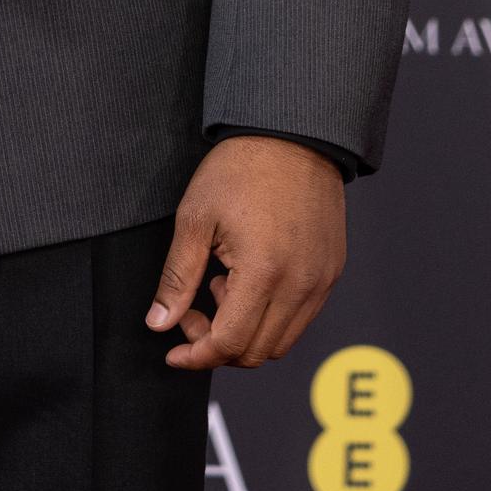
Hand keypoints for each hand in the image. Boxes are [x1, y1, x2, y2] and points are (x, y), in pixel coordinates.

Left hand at [146, 135, 345, 370]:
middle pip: (256, 352)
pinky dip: (270, 316)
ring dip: (245, 332)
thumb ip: (177, 278)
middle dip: (217, 345)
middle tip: (193, 311)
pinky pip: (301, 317)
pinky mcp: (331, 271)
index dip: (197, 355)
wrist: (291, 134)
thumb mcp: (195, 218)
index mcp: (263, 273)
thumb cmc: (240, 169)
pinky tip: (249, 279)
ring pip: (281, 341)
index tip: (174, 350)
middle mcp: (300, 285)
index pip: (229, 344)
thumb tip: (159, 323)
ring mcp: (321, 281)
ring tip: (221, 286)